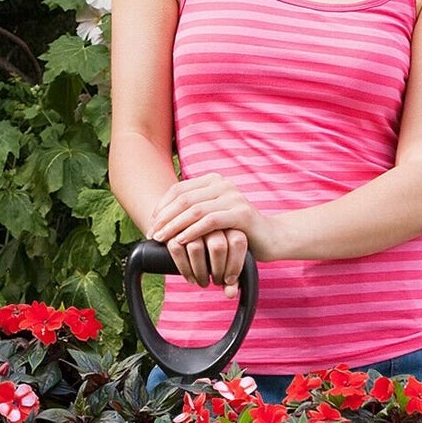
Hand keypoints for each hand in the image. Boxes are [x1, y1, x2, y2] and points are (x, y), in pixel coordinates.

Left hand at [149, 175, 264, 296]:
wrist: (271, 238)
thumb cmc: (236, 231)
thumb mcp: (212, 217)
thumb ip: (193, 212)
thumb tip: (160, 219)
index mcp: (213, 181)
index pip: (179, 190)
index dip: (161, 207)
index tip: (151, 224)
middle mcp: (223, 184)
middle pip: (184, 199)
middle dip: (164, 218)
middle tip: (153, 234)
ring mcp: (233, 197)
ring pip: (195, 210)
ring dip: (174, 226)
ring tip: (162, 239)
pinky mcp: (241, 213)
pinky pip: (210, 221)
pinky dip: (192, 231)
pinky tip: (181, 241)